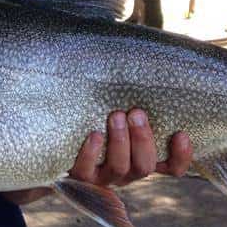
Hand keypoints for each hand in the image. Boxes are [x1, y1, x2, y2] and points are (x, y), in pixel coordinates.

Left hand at [5, 108, 191, 205]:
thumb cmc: (88, 114)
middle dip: (143, 139)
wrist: (45, 142)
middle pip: (144, 167)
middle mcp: (124, 171)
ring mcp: (100, 177)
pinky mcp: (75, 178)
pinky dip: (91, 153)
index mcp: (139, 157)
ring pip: (120, 170)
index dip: (181, 156)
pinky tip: (92, 134)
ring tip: (115, 116)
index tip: (181, 133)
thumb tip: (142, 49)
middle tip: (136, 113)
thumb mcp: (111, 105)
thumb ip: (129, 92)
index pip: (171, 167)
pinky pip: (86, 172)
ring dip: (121, 143)